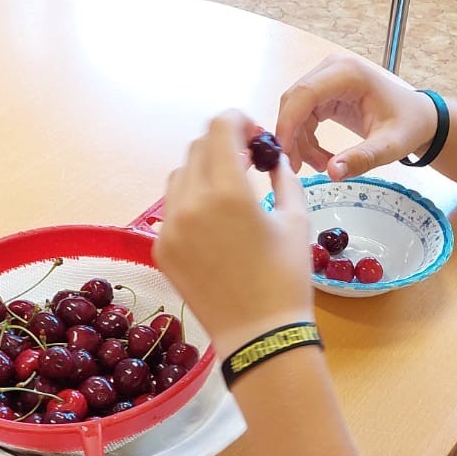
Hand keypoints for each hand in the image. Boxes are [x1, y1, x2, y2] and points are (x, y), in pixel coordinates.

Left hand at [152, 112, 313, 353]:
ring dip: (203, 171)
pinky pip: (171, 209)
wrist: (259, 336)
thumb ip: (282, 176)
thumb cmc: (287, 278)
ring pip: (180, 175)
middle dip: (223, 145)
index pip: (220, 128)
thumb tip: (271, 155)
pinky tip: (214, 221)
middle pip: (198, 147)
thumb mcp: (295, 219)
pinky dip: (191, 202)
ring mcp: (170, 227)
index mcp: (229, 192)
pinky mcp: (161, 248)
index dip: (237, 120)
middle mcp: (191, 204)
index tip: (252, 131)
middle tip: (246, 161)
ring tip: (229, 191)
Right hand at [275, 56, 438, 179]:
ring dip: (300, 141)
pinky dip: (306, 138)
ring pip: (295, 110)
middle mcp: (333, 69)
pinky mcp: (325, 90)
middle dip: (292, 136)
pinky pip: (303, 114)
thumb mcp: (389, 147)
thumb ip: (362, 159)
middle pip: (294, 101)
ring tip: (322, 166)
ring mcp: (327, 77)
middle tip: (299, 168)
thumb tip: (332, 172)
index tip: (285, 154)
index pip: (304, 94)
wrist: (418, 118)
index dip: (289, 123)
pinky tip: (322, 157)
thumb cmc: (408, 126)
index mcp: (348, 74)